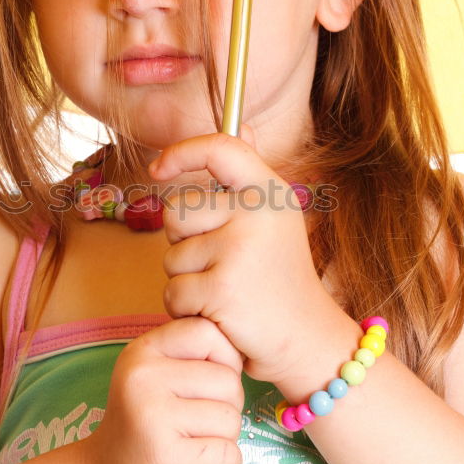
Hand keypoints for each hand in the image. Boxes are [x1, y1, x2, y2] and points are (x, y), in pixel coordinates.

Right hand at [84, 316, 243, 463]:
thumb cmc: (144, 426)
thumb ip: (191, 356)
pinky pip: (229, 455)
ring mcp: (153, 417)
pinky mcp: (167, 458)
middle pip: (228, 380)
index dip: (224, 357)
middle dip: (227, 406)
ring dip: (224, 439)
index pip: (207, 331)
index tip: (208, 382)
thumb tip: (243, 347)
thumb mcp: (155, 377)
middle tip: (197, 424)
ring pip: (231, 419)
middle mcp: (143, 378)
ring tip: (193, 445)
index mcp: (142, 352)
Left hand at [150, 131, 347, 384]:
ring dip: (186, 280)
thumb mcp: (275, 218)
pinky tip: (218, 314)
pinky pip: (174, 292)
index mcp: (270, 192)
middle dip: (182, 241)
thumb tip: (241, 123)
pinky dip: (187, 309)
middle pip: (176, 211)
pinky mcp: (221, 288)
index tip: (158, 168)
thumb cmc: (279, 278)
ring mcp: (239, 250)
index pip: (220, 148)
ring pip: (171, 257)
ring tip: (223, 290)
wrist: (305, 339)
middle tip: (218, 262)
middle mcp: (257, 214)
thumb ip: (249, 175)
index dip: (181, 152)